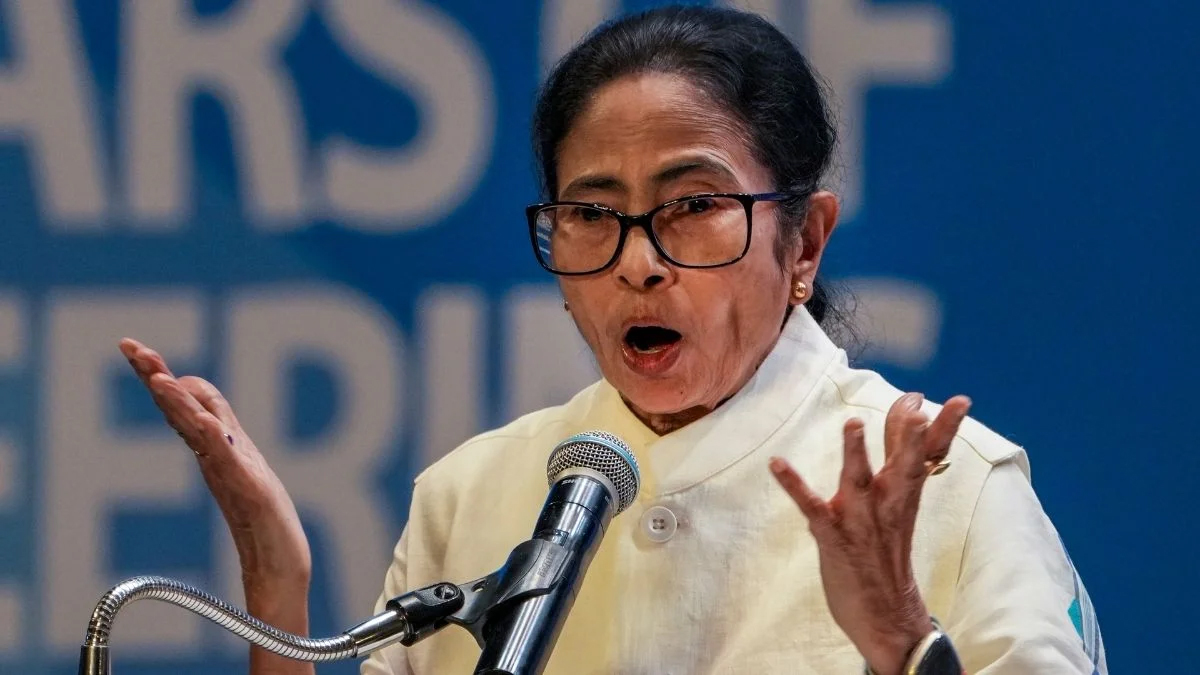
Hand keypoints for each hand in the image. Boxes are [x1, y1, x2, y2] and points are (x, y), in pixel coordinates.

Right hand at [119, 338, 311, 594]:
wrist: (280, 570)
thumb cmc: (265, 523)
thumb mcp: (245, 466)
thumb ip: (221, 437)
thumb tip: (199, 403)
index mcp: (215, 450)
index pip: (183, 404)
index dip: (160, 375)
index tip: (133, 347)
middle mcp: (216, 460)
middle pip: (180, 412)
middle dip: (156, 376)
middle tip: (130, 347)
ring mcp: (232, 476)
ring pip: (198, 432)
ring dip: (179, 403)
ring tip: (158, 376)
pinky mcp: (252, 494)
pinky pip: (229, 463)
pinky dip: (215, 440)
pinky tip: (205, 423)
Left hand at [770, 392, 970, 674]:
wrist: (887, 617)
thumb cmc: (888, 555)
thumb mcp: (901, 506)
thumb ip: (901, 464)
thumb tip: (912, 424)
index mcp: (905, 495)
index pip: (929, 454)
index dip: (942, 427)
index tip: (961, 399)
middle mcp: (887, 505)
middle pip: (904, 465)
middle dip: (911, 438)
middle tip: (919, 410)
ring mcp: (860, 521)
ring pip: (858, 482)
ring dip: (855, 454)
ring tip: (853, 425)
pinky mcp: (834, 537)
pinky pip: (812, 508)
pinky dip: (794, 484)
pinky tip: (777, 464)